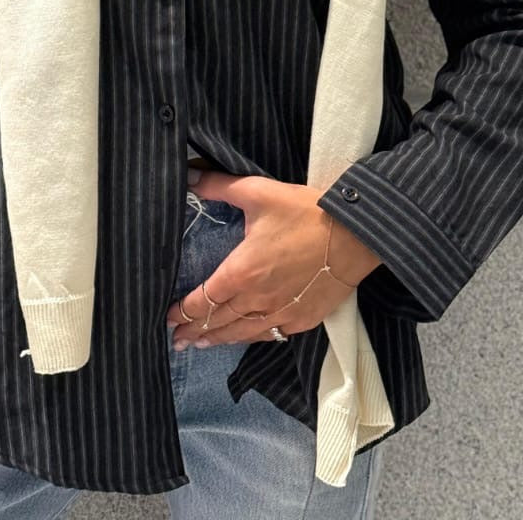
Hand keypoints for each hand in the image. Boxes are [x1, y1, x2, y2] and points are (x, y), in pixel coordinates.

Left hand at [167, 169, 382, 348]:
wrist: (354, 235)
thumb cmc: (305, 212)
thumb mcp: (259, 191)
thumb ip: (220, 186)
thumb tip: (190, 177)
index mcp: (241, 272)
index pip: (203, 300)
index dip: (183, 311)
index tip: (168, 317)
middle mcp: (257, 300)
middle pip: (219, 322)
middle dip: (195, 330)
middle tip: (178, 339)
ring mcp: (281, 313)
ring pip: (242, 334)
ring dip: (219, 339)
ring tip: (202, 344)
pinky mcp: (303, 319)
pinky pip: (270, 335)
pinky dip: (252, 337)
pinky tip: (246, 337)